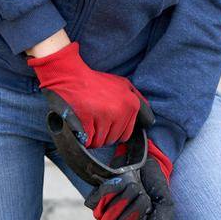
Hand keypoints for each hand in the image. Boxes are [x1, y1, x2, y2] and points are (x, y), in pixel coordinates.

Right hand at [26, 41, 141, 147]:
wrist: (71, 77)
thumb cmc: (96, 83)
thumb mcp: (123, 84)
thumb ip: (138, 100)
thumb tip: (149, 120)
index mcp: (131, 104)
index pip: (126, 134)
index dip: (114, 131)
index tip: (105, 122)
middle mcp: (121, 111)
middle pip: (112, 140)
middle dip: (102, 134)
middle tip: (94, 120)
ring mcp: (104, 116)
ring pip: (100, 142)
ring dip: (92, 137)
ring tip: (87, 120)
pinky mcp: (88, 120)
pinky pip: (88, 141)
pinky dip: (83, 137)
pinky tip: (81, 123)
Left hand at [84, 139, 174, 219]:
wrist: (143, 161)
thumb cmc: (153, 186)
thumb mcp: (165, 202)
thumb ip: (162, 219)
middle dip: (134, 213)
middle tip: (144, 198)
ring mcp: (105, 215)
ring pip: (108, 219)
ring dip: (124, 199)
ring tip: (134, 188)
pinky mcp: (95, 201)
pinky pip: (99, 202)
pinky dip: (112, 190)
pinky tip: (121, 182)